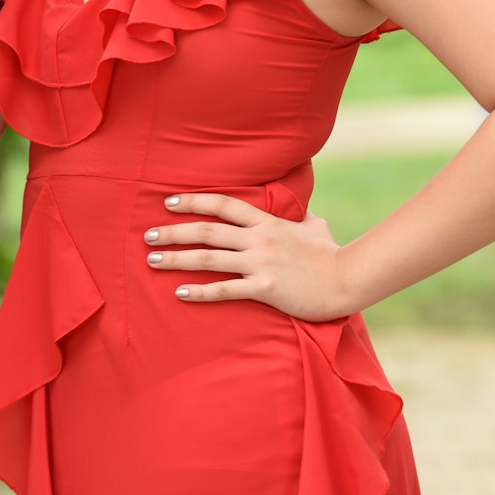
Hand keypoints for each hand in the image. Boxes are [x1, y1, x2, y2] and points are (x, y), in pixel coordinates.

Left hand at [143, 193, 354, 322]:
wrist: (347, 278)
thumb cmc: (332, 254)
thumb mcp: (315, 226)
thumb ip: (301, 218)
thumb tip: (303, 214)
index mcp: (267, 221)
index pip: (223, 205)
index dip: (194, 201)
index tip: (168, 202)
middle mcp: (259, 238)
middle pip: (207, 230)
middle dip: (174, 231)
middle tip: (147, 234)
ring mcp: (261, 262)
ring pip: (209, 258)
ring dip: (177, 258)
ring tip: (152, 259)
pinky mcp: (265, 287)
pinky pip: (226, 290)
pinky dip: (200, 291)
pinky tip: (180, 293)